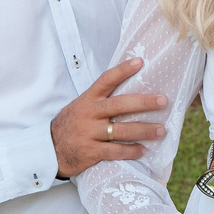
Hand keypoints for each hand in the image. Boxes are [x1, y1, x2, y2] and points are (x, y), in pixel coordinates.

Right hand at [51, 58, 166, 177]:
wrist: (50, 149)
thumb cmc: (71, 124)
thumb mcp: (80, 106)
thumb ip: (100, 100)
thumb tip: (129, 89)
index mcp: (88, 99)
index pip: (106, 80)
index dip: (122, 70)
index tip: (140, 62)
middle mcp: (89, 114)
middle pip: (120, 105)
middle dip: (144, 103)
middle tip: (163, 101)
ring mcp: (90, 133)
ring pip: (122, 130)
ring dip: (144, 130)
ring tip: (161, 130)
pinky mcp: (91, 152)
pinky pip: (116, 152)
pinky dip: (132, 151)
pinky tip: (143, 150)